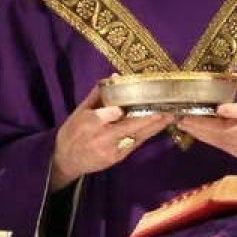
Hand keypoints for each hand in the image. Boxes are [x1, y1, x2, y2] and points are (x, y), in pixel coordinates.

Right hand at [50, 85, 171, 191]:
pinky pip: (136, 144)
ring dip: (155, 127)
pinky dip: (148, 134)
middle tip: (167, 109)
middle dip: (149, 119)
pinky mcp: (117, 158)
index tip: (132, 103)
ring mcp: (111, 150)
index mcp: (88, 123)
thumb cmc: (73, 131)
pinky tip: (160, 126)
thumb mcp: (80, 110)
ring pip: (136, 136)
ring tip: (170, 116)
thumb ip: (98, 94)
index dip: (118, 111)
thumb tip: (115, 77)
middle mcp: (101, 138)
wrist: (66, 159)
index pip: (105, 116)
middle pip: (128, 127)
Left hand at [176, 75, 236, 159]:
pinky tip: (195, 132)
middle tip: (183, 118)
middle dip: (201, 124)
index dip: (231, 112)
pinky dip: (206, 139)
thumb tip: (228, 75)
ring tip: (183, 125)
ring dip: (199, 132)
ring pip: (218, 139)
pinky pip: (219, 146)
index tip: (218, 109)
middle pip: (223, 128)